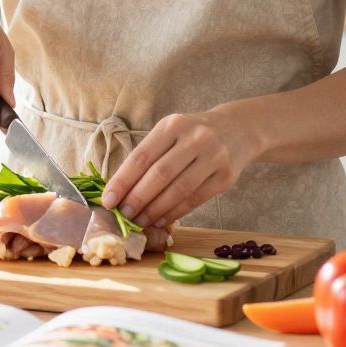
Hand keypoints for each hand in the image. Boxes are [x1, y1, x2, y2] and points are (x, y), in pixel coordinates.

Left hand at [99, 109, 258, 230]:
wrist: (237, 129)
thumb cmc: (192, 135)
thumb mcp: (171, 133)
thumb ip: (149, 157)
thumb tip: (120, 191)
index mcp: (173, 125)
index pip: (142, 156)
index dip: (123, 181)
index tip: (108, 200)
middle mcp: (195, 137)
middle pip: (160, 174)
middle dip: (137, 198)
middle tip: (123, 216)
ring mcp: (214, 156)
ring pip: (179, 190)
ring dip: (155, 210)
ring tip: (140, 222)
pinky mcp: (226, 176)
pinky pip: (195, 199)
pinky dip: (175, 213)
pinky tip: (161, 220)